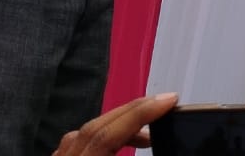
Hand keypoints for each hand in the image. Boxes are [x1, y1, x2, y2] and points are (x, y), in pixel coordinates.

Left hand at [51, 92, 176, 155]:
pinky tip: (114, 144)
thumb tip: (155, 138)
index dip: (141, 113)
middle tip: (164, 104)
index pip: (108, 135)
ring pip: (82, 133)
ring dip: (118, 125)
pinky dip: (99, 137)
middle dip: (134, 111)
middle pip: (95, 127)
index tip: (169, 99)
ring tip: (146, 135)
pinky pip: (74, 144)